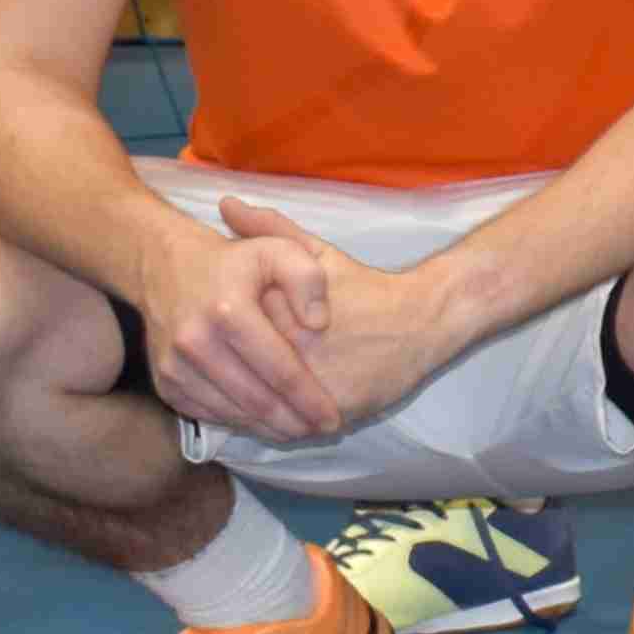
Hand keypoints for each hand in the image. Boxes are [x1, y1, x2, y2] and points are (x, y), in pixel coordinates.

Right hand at [137, 206, 338, 443]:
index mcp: (228, 311)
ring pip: (231, 413)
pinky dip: (240, 422)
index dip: (309, 399)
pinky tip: (266, 423)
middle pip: (255, 399)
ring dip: (268, 428)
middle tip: (323, 432)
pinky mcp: (165, 383)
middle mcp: (195, 342)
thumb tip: (319, 325)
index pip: (279, 369)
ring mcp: (174, 366)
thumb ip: (308, 280)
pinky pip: (208, 413)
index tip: (334, 418)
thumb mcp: (280, 248)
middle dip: (293, 423)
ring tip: (301, 432)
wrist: (168, 267)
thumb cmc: (237, 261)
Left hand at [220, 203, 472, 434]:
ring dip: (242, 412)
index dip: (213, 347)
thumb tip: (225, 204)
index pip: (226, 340)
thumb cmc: (366, 287)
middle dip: (220, 383)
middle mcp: (295, 355)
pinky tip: (267, 416)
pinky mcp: (333, 414)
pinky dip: (272, 427)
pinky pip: (286, 429)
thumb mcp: (318, 253)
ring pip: (257, 413)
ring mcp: (314, 389)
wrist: (424, 319)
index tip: (209, 344)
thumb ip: (270, 230)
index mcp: (281, 316)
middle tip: (218, 379)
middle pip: (236, 381)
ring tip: (238, 400)